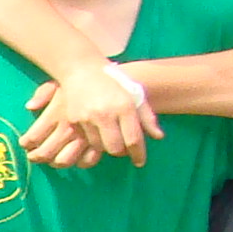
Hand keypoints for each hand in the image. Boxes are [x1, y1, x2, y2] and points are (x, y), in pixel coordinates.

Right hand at [21, 62, 156, 168]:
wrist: (81, 69)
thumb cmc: (113, 82)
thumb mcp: (134, 94)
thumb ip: (147, 117)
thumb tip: (158, 137)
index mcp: (124, 106)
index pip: (133, 139)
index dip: (138, 154)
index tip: (140, 162)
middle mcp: (106, 114)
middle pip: (115, 149)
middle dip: (121, 152)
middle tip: (123, 147)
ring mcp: (88, 118)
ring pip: (100, 147)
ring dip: (107, 146)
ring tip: (109, 137)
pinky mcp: (74, 121)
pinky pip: (86, 141)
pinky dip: (93, 140)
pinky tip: (96, 131)